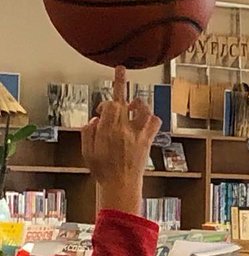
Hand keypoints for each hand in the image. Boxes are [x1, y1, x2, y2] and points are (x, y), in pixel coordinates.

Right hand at [81, 66, 160, 216]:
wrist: (121, 185)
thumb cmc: (103, 170)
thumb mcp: (87, 151)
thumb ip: (88, 132)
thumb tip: (95, 119)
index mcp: (107, 129)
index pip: (109, 103)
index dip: (106, 101)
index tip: (102, 108)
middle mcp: (124, 128)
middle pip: (124, 99)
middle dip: (120, 82)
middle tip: (121, 70)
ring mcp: (138, 134)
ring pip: (143, 108)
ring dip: (138, 103)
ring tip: (133, 104)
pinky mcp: (148, 141)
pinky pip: (155, 122)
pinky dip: (151, 117)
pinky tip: (147, 118)